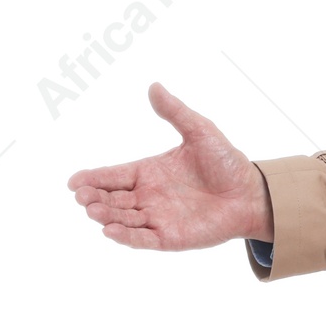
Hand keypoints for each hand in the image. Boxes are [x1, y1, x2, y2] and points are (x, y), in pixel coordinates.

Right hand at [68, 83, 272, 249]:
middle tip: (80, 196)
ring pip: (124, 219)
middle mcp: (149, 196)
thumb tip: (154, 86)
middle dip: (94, 198)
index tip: (73, 181)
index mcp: (150, 172)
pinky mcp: (171, 237)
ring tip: (92, 210)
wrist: (252, 193)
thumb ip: (175, 112)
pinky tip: (111, 231)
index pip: (114, 175)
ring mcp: (159, 218)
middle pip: (113, 199)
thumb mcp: (199, 131)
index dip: (93, 178)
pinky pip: (144, 238)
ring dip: (107, 216)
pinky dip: (127, 236)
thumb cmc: (227, 163)